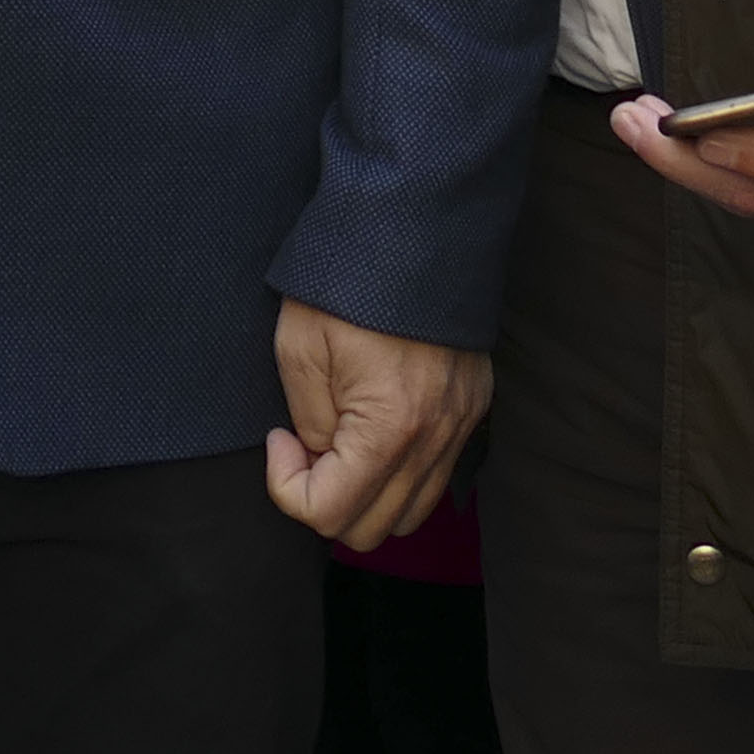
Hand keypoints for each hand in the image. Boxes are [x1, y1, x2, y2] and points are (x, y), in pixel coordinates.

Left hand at [265, 302, 488, 552]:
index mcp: (389, 429)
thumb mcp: (300, 349)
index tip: (280, 438)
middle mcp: (435, 439)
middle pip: (372, 529)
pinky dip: (401, 473)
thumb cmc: (348, 280)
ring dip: (367, 494)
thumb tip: (319, 457)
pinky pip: (437, 474)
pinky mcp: (474, 407)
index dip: (286, 486)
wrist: (416, 223)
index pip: (330, 514)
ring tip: (341, 440)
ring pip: (411, 512)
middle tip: (305, 445)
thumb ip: (309, 423)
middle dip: (326, 501)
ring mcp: (462, 426)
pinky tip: (375, 427)